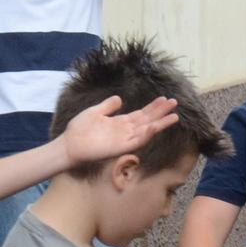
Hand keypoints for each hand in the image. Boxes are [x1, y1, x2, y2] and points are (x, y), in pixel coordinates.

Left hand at [60, 95, 178, 167]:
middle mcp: (126, 131)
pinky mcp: (121, 148)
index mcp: (121, 122)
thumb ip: (108, 106)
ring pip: (147, 130)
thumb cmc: (79, 130)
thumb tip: (120, 98)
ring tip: (174, 116)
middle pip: (148, 120)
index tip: (164, 98)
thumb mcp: (95, 112)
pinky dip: (146, 135)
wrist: (70, 145)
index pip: (141, 114)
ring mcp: (125, 139)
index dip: (153, 107)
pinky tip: (154, 127)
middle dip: (161, 112)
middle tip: (175, 102)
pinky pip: (136, 141)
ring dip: (160, 123)